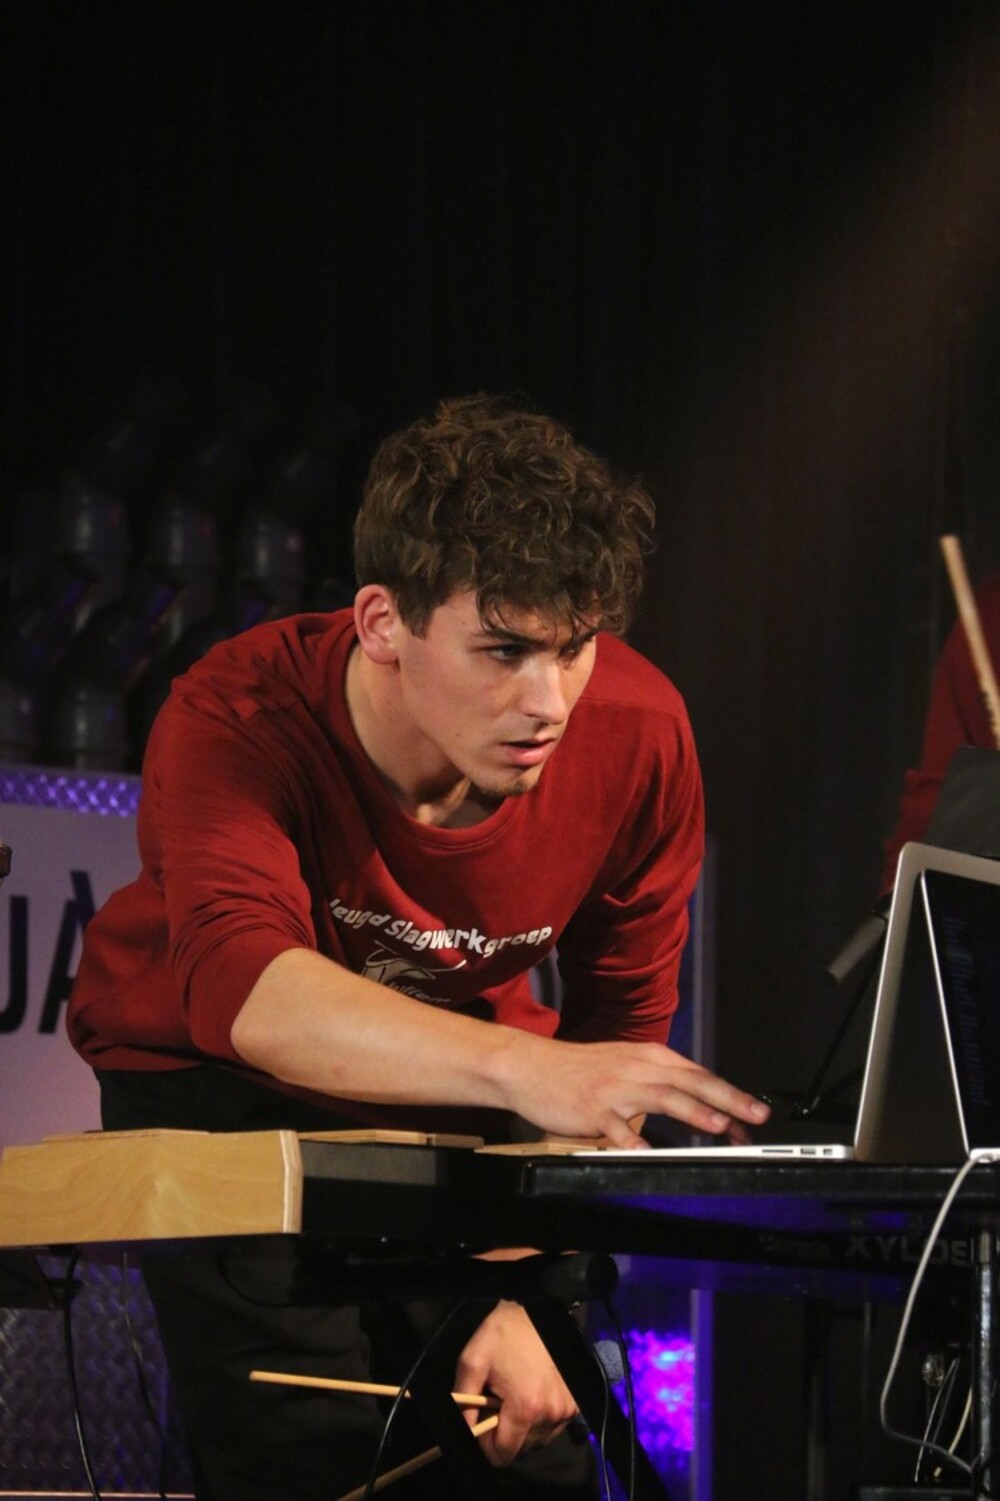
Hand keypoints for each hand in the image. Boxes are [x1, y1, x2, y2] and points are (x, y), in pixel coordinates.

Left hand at [454, 1300, 576, 1465]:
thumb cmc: (503, 1334)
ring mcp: (567, 1409)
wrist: (537, 1310)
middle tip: (497, 1403)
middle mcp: (551, 1414)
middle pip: (521, 1448)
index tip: (482, 1423)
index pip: (503, 1455)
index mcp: (526, 1408)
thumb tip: (465, 1433)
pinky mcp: (575, 1403)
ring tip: (515, 1396)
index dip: (486, 1444)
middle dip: (505, 1433)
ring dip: (523, 1428)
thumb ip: (463, 1403)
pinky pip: (552, 1427)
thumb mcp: (472, 1363)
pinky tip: (531, 1394)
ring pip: (538, 1439)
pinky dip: (540, 1419)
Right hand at [498, 1035, 769, 1148]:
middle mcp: (637, 1068)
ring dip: (691, 1111)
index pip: (699, 1075)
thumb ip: (659, 1080)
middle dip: (727, 1099)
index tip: (755, 1115)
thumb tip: (697, 1100)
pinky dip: (632, 1140)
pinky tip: (646, 1152)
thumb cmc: (581, 1070)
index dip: (730, 1094)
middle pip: (690, 1083)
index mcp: (649, 1057)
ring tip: (718, 1125)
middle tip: (755, 1116)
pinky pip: (615, 1128)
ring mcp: (615, 1089)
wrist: (531, 1066)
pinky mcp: (592, 1109)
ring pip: (661, 1097)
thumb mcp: (626, 1064)